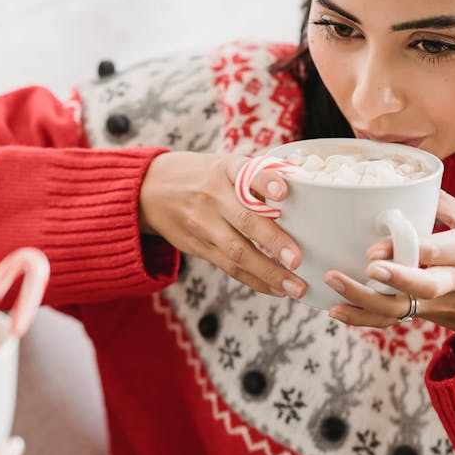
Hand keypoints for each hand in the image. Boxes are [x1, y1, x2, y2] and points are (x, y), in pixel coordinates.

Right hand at [138, 151, 306, 297]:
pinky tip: (276, 289)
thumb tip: (303, 187)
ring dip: (268, 272)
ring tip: (294, 287)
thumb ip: (258, 176)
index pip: (246, 173)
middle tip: (297, 260)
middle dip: (273, 241)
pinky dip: (254, 280)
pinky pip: (228, 267)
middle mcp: (213, 197)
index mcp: (226, 170)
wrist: (151, 190)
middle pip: (244, 219)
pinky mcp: (198, 247)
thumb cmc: (204, 177)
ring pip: (237, 252)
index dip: (266, 181)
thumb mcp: (225, 165)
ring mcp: (203, 224)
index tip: (283, 192)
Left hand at [323, 191, 454, 361]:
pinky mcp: (425, 316)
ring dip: (363, 302)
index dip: (405, 251)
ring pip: (401, 309)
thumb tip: (413, 181)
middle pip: (423, 286)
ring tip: (333, 284)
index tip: (374, 250)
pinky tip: (336, 310)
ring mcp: (438, 302)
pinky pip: (392, 320)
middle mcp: (454, 279)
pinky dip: (363, 318)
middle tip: (363, 268)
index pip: (435, 251)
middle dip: (392, 279)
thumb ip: (446, 205)